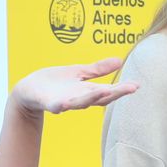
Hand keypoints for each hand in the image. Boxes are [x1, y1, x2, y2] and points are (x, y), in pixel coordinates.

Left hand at [10, 57, 133, 115]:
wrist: (28, 89)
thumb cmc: (53, 81)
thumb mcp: (79, 72)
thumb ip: (98, 69)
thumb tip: (120, 60)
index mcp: (87, 90)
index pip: (108, 91)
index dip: (123, 89)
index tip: (137, 85)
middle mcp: (79, 98)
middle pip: (100, 97)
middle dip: (116, 93)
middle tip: (131, 88)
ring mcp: (64, 102)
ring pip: (81, 102)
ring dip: (93, 97)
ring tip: (106, 91)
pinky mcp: (49, 103)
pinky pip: (56, 106)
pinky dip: (62, 105)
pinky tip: (66, 103)